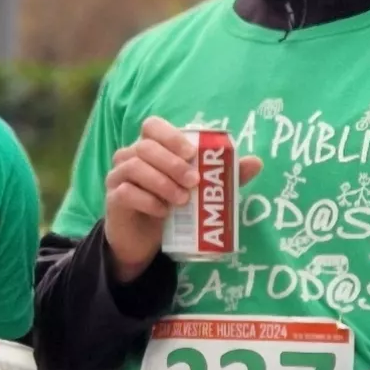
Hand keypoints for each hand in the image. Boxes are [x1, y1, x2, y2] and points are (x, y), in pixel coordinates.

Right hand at [99, 118, 262, 279]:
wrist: (143, 243)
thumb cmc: (170, 209)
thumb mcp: (198, 193)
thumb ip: (224, 177)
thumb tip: (256, 162)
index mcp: (151, 148)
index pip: (152, 126)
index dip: (172, 135)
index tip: (192, 153)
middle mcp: (130, 157)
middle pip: (145, 146)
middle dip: (173, 163)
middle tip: (194, 182)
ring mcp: (118, 177)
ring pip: (135, 166)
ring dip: (162, 182)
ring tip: (182, 200)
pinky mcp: (113, 199)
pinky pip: (126, 192)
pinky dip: (148, 200)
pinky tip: (163, 211)